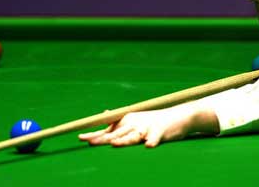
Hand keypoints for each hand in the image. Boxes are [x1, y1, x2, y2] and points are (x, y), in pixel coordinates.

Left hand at [78, 102, 218, 147]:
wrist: (178, 117)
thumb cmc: (154, 121)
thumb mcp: (136, 119)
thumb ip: (120, 121)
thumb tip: (104, 113)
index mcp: (127, 121)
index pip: (108, 129)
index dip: (94, 134)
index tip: (80, 137)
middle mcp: (134, 123)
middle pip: (117, 133)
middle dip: (103, 138)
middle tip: (89, 143)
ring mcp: (147, 128)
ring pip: (133, 136)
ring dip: (124, 140)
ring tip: (114, 144)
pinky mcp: (160, 132)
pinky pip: (155, 138)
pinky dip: (151, 141)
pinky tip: (148, 146)